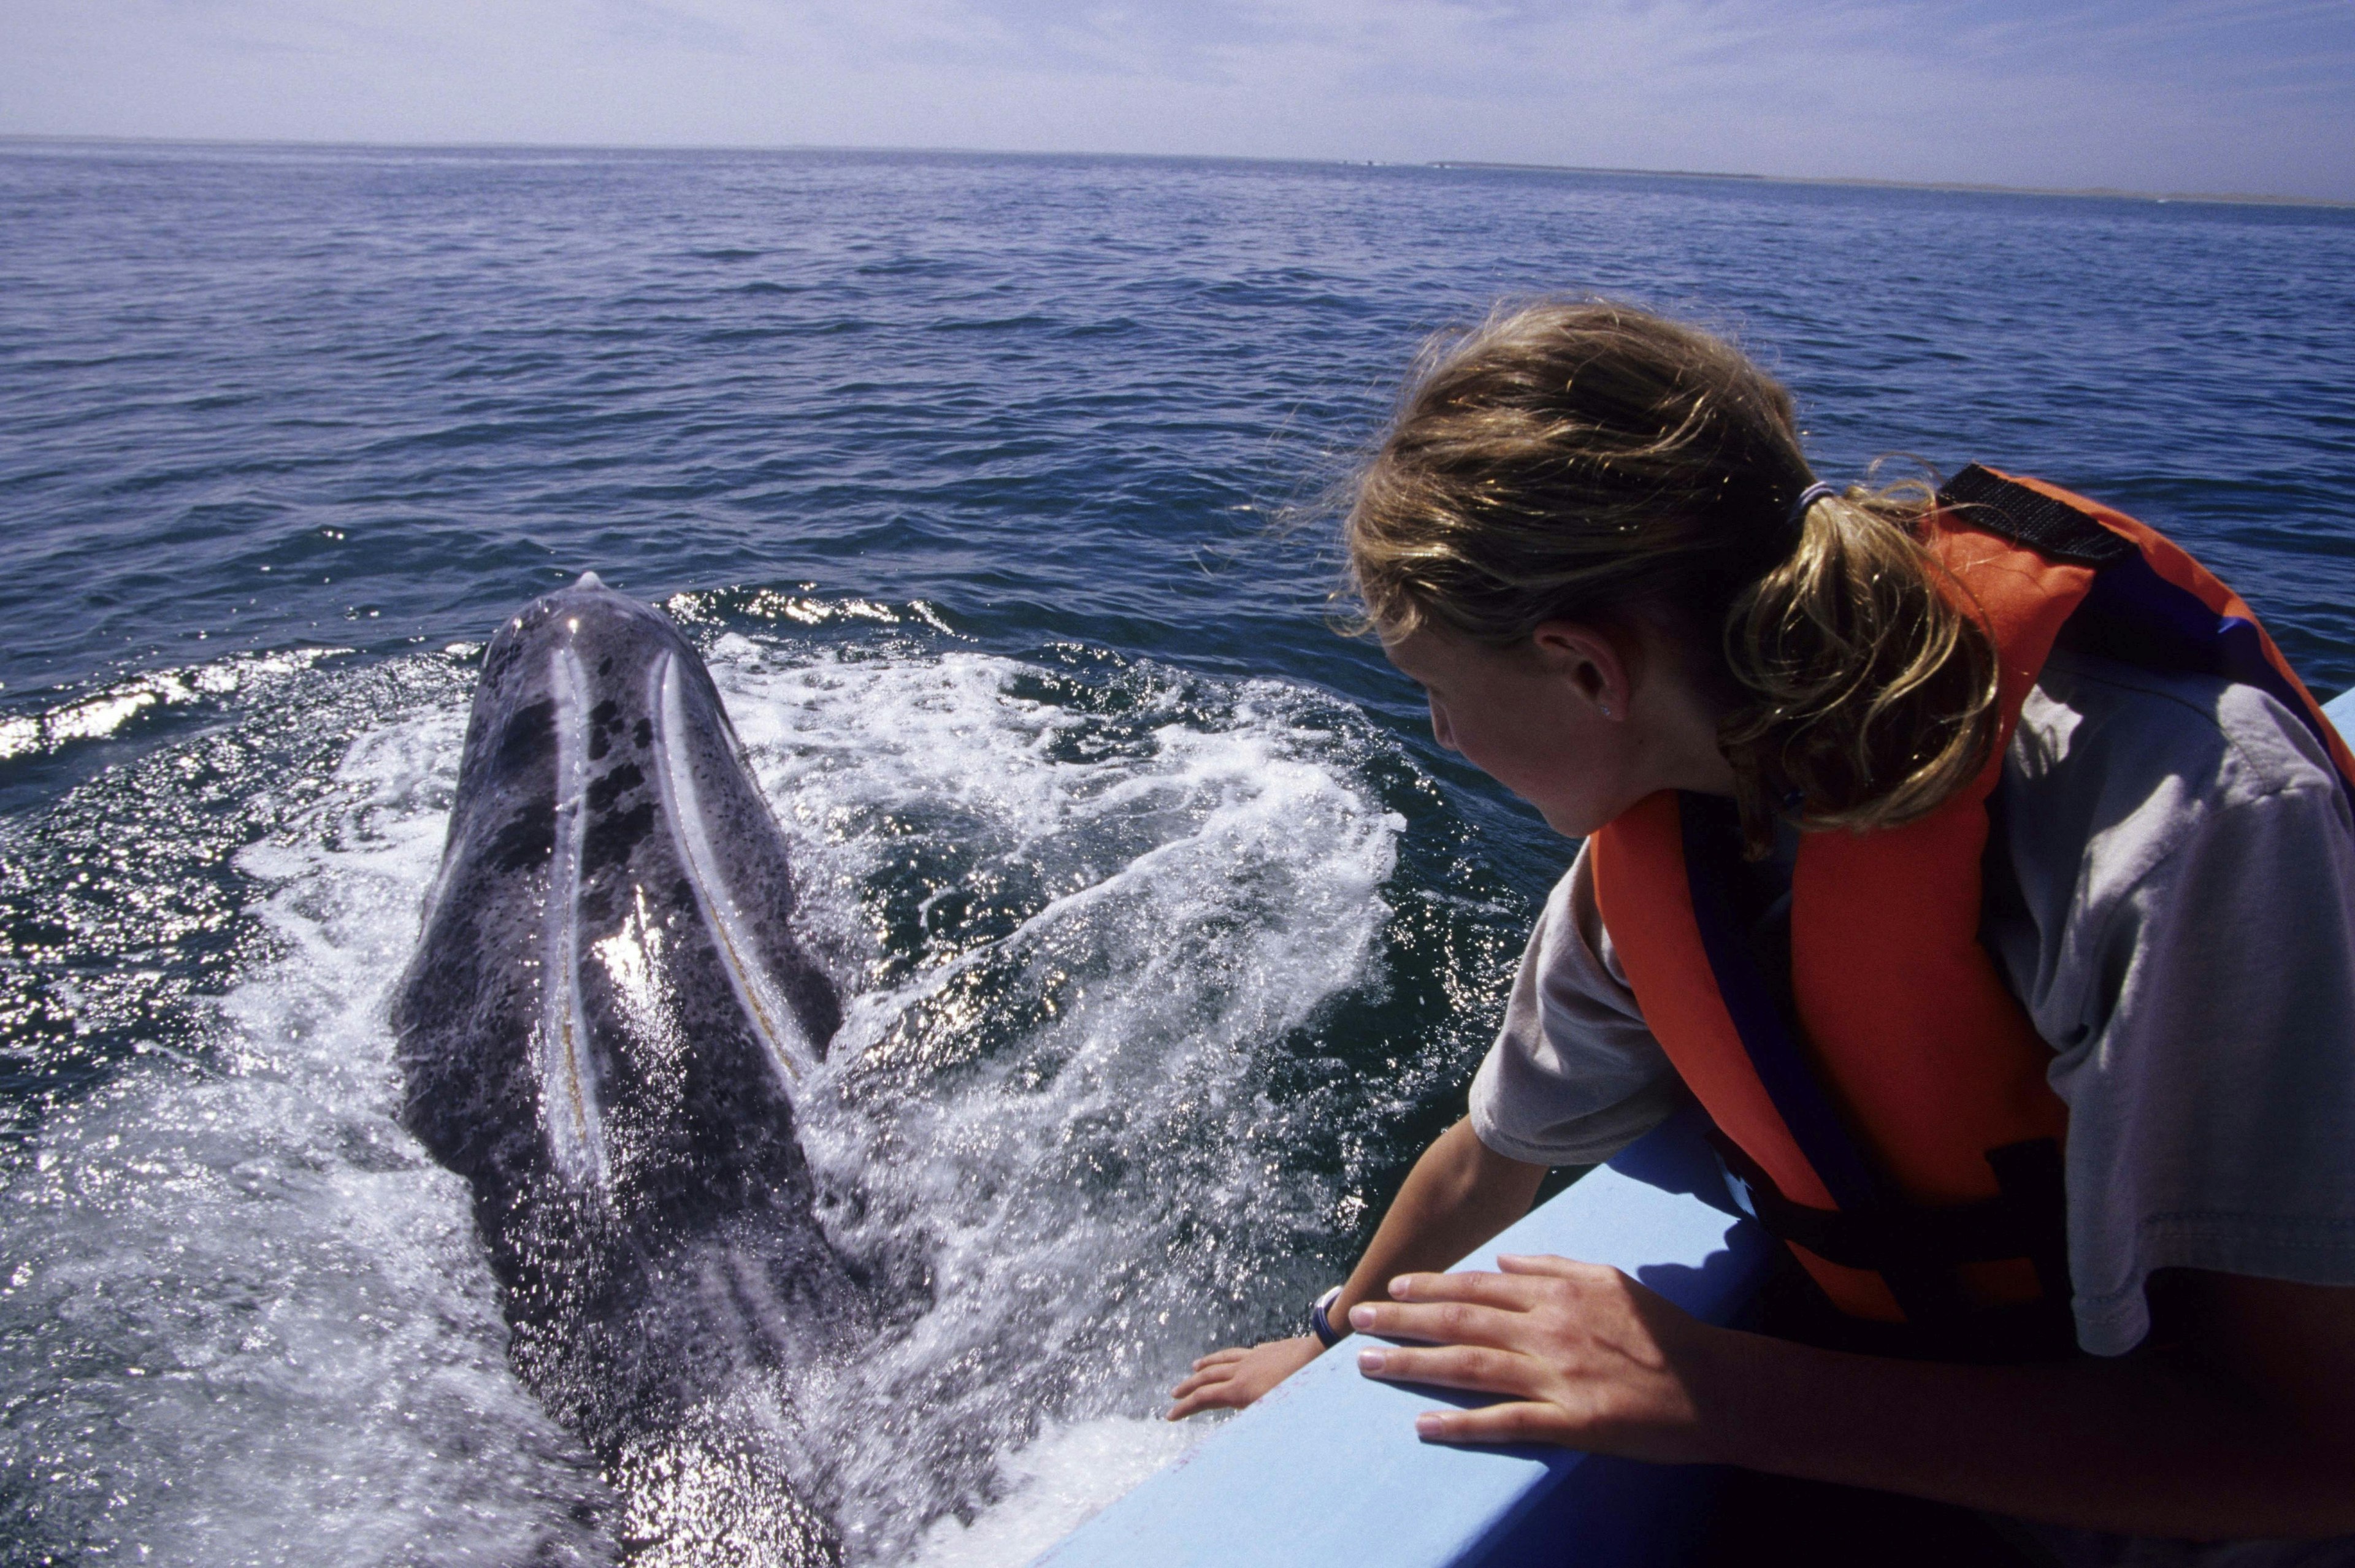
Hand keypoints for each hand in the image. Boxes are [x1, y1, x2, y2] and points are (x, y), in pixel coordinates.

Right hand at [1167, 1335, 1325, 1419]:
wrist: (1319, 1355)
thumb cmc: (1301, 1389)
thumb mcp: (1277, 1412)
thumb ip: (1256, 1421)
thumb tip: (1242, 1439)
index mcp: (1240, 1390)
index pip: (1204, 1398)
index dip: (1185, 1408)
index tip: (1170, 1415)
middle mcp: (1242, 1371)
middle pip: (1207, 1377)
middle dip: (1188, 1387)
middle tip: (1174, 1394)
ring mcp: (1254, 1358)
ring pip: (1222, 1359)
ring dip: (1206, 1365)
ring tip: (1195, 1368)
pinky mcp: (1267, 1351)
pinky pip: (1243, 1352)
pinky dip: (1231, 1357)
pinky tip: (1234, 1358)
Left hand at [1347, 1254, 1732, 1463]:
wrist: (1715, 1386)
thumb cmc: (1664, 1331)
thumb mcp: (1609, 1279)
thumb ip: (1553, 1266)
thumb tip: (1503, 1259)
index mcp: (1557, 1293)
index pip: (1479, 1287)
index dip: (1431, 1286)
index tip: (1394, 1287)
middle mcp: (1548, 1329)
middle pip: (1461, 1322)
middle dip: (1403, 1318)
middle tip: (1358, 1318)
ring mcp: (1557, 1377)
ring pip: (1470, 1366)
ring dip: (1414, 1364)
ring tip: (1369, 1364)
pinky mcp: (1571, 1421)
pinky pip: (1505, 1422)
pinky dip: (1461, 1424)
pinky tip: (1424, 1425)